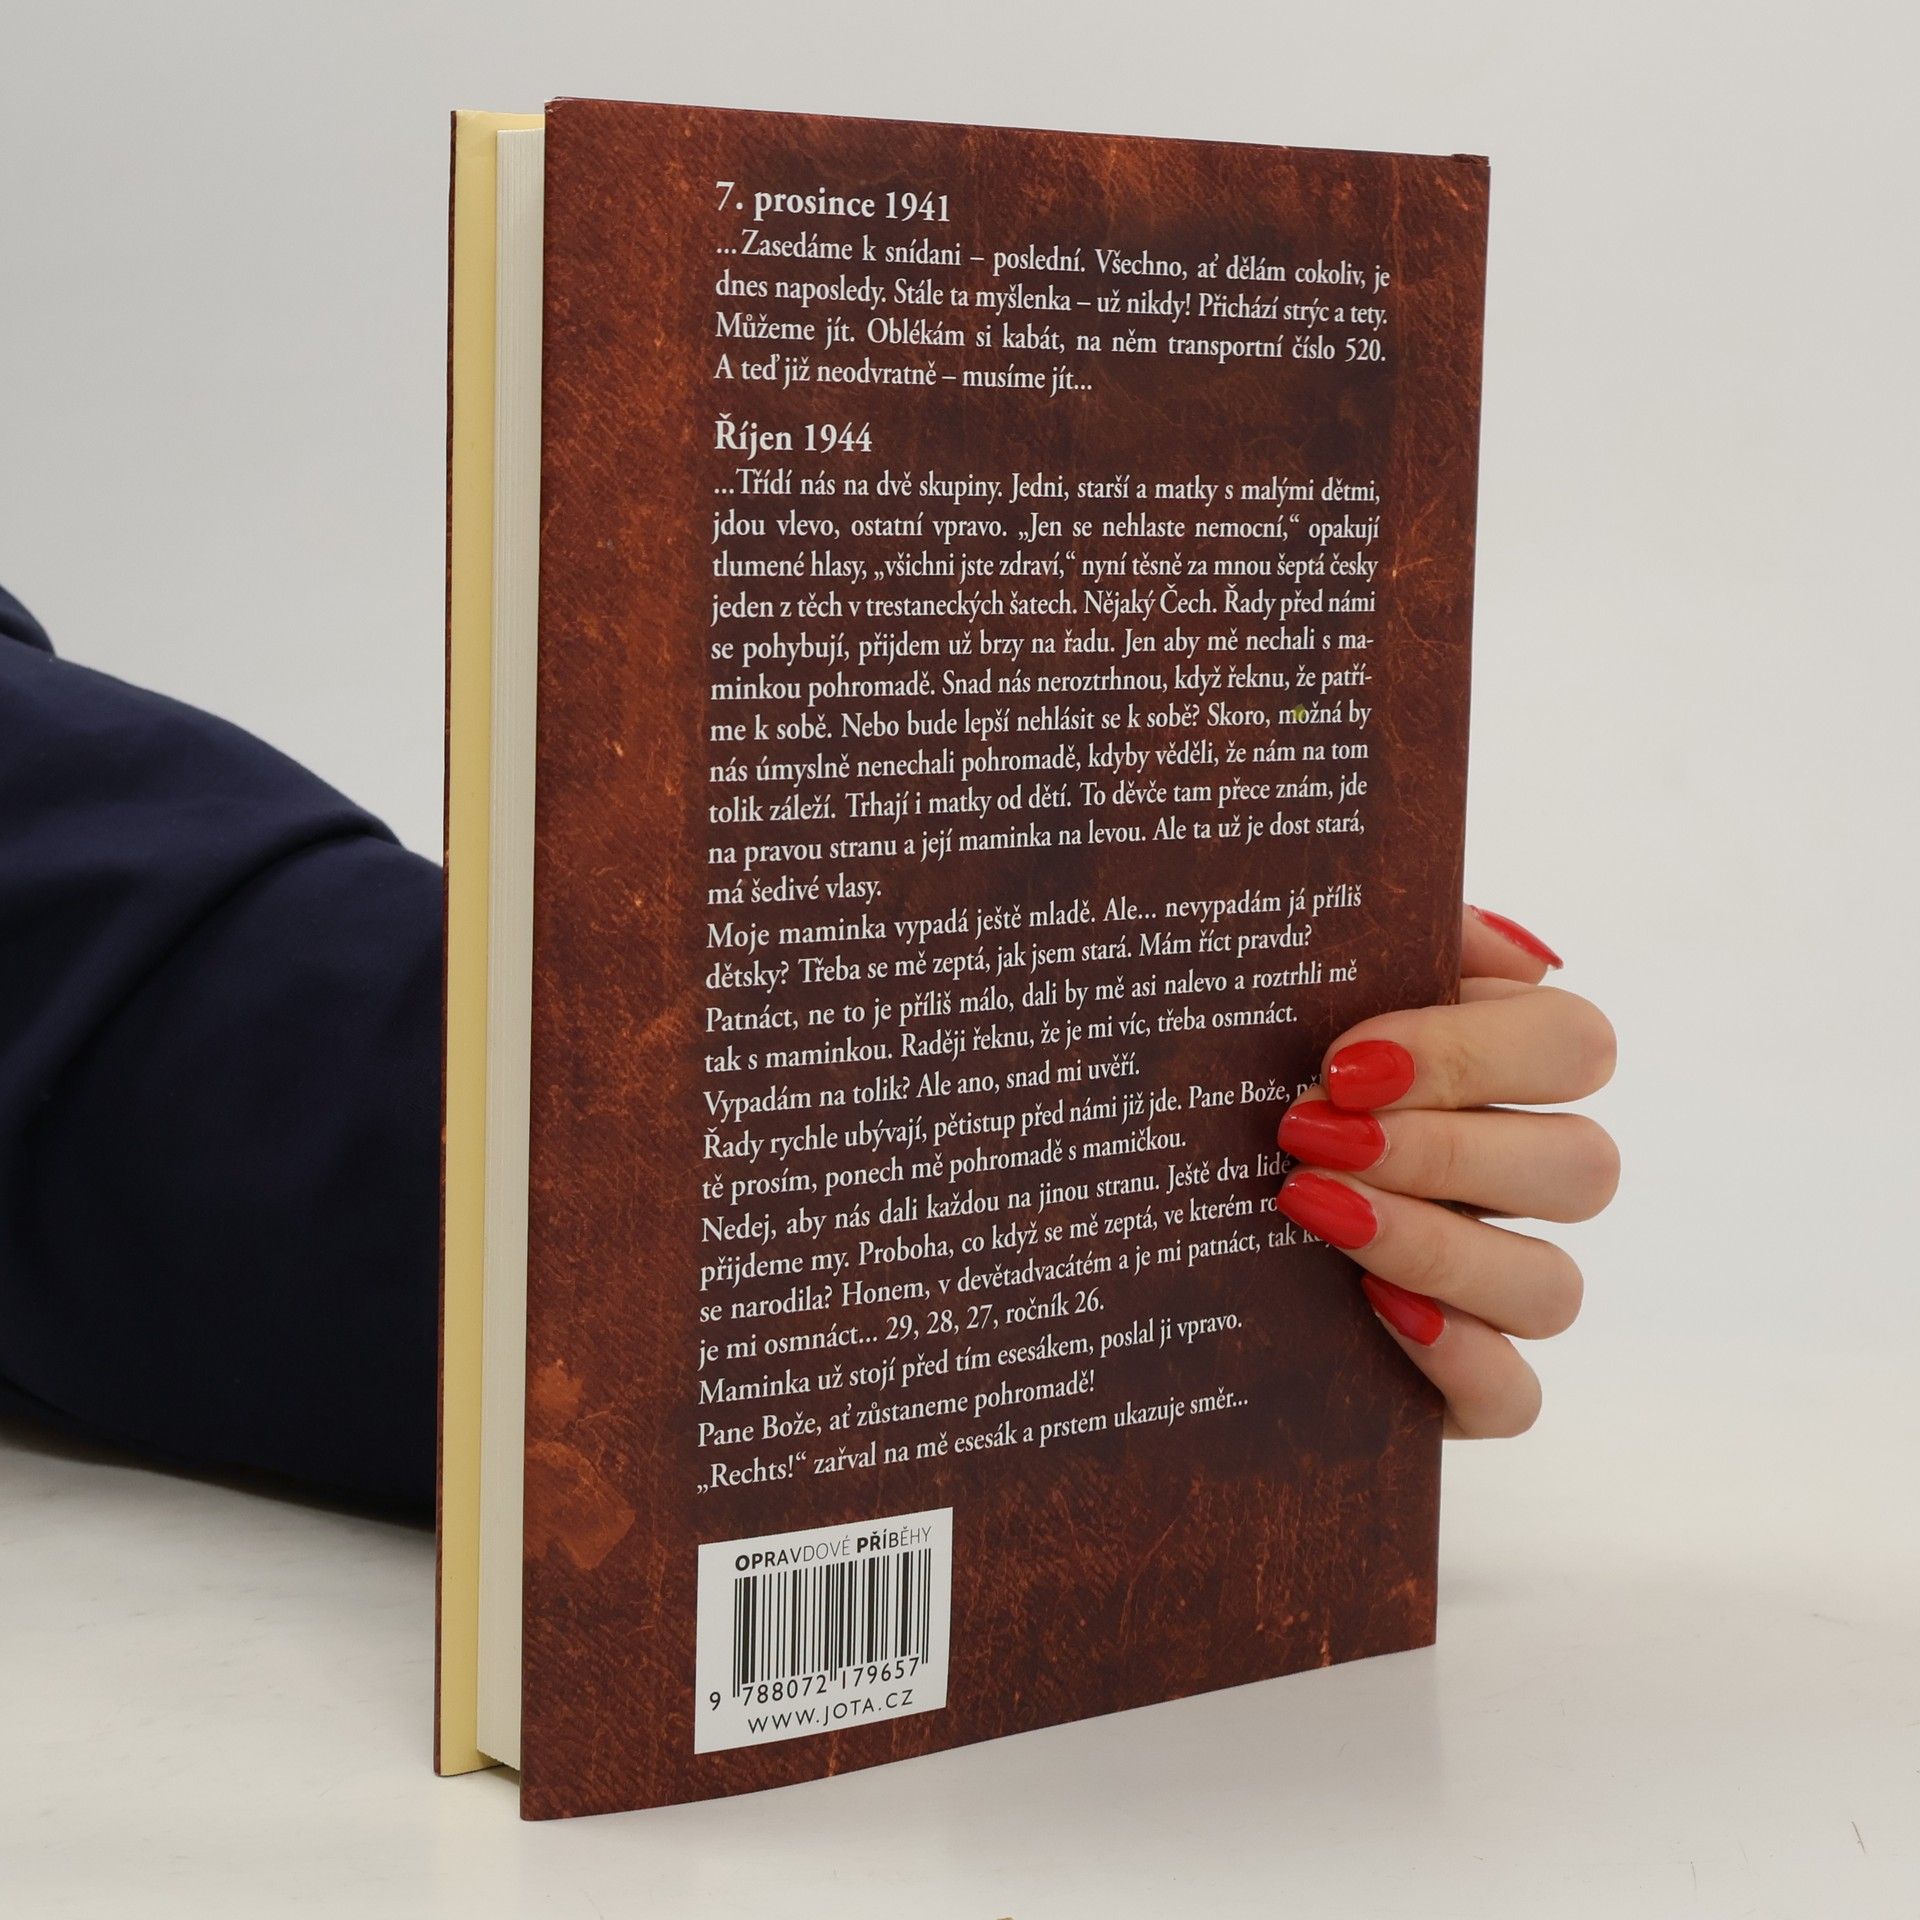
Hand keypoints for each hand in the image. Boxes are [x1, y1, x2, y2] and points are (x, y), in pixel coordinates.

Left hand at [1274, 905, 1616, 1436]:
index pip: (1575, 1046)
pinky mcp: (1458, 1384)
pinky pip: (1516, 1398)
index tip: (1344, 1061)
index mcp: (1502, 1074)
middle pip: (1582, 1168)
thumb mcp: (1302, 984)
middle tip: (1311, 1134)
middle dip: (1447, 1151)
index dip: (1477, 1051)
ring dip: (1438, 1246)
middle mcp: (1518, 1182)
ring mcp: (1496, 1290)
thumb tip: (1524, 955)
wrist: (1150, 1201)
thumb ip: (1407, 937)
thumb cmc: (1248, 1063)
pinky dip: (1459, 1358)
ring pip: (1554, 1288)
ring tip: (1310, 1210)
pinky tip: (1373, 1311)